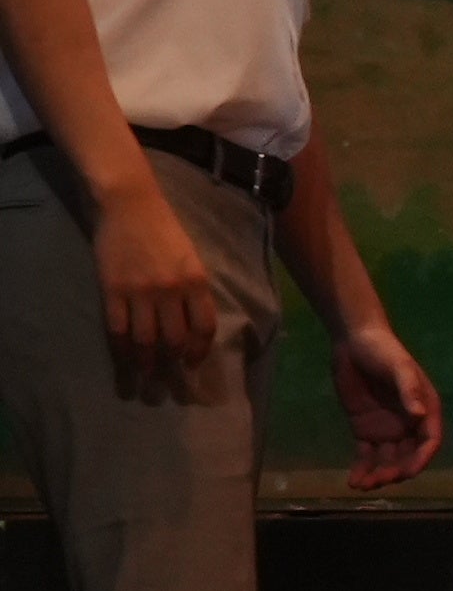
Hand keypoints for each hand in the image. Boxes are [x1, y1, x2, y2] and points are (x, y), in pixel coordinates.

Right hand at [85, 173, 224, 399]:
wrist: (131, 205)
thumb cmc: (165, 228)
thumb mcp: (191, 256)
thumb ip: (194, 287)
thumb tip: (195, 321)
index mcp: (196, 280)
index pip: (203, 326)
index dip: (199, 350)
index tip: (193, 364)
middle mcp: (171, 290)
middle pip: (175, 340)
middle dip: (173, 367)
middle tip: (170, 385)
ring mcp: (139, 293)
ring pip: (145, 341)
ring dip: (146, 366)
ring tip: (144, 383)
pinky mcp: (112, 292)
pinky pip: (118, 331)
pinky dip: (122, 351)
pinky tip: (124, 363)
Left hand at [331, 310, 443, 487]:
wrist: (354, 343)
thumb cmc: (383, 352)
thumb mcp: (399, 368)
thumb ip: (409, 391)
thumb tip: (419, 416)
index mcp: (424, 407)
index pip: (429, 439)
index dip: (421, 458)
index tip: (408, 473)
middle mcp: (408, 422)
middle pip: (408, 455)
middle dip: (396, 471)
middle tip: (379, 481)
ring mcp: (386, 428)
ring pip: (387, 460)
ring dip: (378, 475)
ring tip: (362, 485)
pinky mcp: (364, 430)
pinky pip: (366, 455)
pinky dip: (362, 469)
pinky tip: (353, 481)